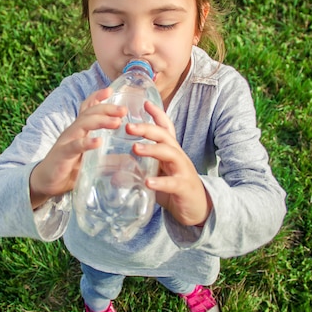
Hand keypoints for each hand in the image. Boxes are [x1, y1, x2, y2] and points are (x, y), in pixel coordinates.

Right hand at [29, 88, 126, 208]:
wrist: (44, 182)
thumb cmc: (68, 169)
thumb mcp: (90, 161)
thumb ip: (107, 158)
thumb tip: (128, 158)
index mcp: (79, 131)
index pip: (87, 109)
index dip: (97, 98)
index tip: (111, 90)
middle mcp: (73, 131)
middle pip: (89, 113)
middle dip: (107, 109)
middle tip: (123, 110)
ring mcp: (66, 141)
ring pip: (83, 124)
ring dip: (101, 121)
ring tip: (117, 122)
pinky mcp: (62, 154)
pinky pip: (75, 146)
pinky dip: (87, 143)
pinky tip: (98, 142)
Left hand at [127, 100, 212, 226]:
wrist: (197, 208)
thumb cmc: (174, 189)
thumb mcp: (157, 175)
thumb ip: (139, 172)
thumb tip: (113, 173)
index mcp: (171, 151)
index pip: (166, 128)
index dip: (157, 114)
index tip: (144, 103)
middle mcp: (178, 156)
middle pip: (164, 136)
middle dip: (147, 129)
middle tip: (127, 126)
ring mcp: (183, 171)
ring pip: (170, 153)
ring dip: (152, 149)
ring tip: (135, 148)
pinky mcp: (184, 187)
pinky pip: (172, 182)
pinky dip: (160, 181)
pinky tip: (147, 182)